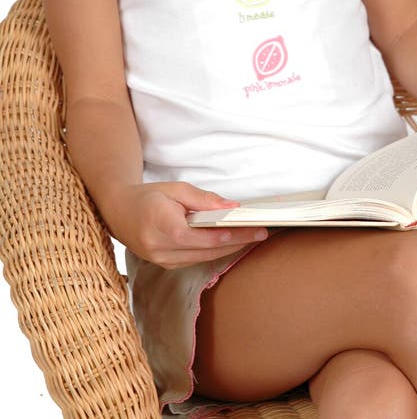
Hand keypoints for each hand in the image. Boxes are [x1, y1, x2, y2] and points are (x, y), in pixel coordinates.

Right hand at [100, 181, 268, 268]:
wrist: (118, 212)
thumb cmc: (147, 196)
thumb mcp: (176, 189)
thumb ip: (204, 200)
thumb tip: (231, 209)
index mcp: (163, 227)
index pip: (203, 236)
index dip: (230, 235)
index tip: (253, 230)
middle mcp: (161, 249)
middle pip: (207, 250)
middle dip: (236, 242)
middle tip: (261, 234)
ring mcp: (162, 261)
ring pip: (203, 258)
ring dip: (228, 248)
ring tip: (251, 237)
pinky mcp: (165, 265)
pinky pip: (195, 260)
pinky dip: (214, 251)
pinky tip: (230, 243)